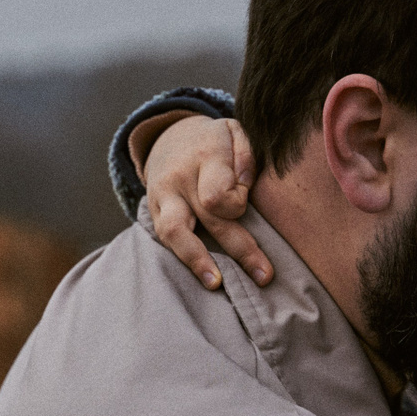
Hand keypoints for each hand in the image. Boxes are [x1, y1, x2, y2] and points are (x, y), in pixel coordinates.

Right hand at [146, 116, 273, 290]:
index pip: (220, 193)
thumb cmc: (214, 141)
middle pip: (209, 219)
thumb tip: (244, 187)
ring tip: (216, 284)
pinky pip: (164, 239)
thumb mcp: (235, 131)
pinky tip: (203, 275)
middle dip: (240, 250)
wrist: (169, 137)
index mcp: (205, 156)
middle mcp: (180, 179)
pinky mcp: (152, 212)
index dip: (237, 204)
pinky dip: (183, 258)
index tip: (244, 203)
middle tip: (264, 276)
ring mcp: (162, 197)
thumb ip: (246, 154)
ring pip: (174, 233)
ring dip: (197, 261)